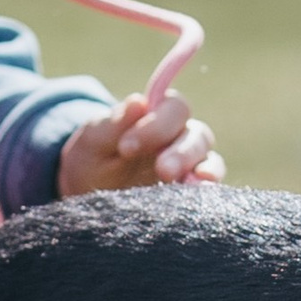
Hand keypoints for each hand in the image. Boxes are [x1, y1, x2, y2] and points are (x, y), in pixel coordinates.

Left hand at [57, 90, 223, 195]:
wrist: (90, 195)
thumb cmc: (93, 159)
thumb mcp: (94, 141)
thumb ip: (114, 123)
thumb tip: (138, 101)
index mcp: (158, 116)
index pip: (174, 108)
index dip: (157, 124)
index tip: (126, 146)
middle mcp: (180, 138)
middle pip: (197, 135)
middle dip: (181, 152)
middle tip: (163, 170)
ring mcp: (190, 167)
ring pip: (210, 161)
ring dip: (202, 171)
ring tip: (189, 184)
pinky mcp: (192, 194)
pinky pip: (209, 191)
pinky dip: (208, 194)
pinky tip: (197, 198)